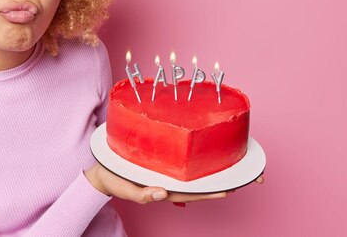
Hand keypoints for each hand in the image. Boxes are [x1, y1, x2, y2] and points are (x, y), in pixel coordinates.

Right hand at [84, 163, 264, 204]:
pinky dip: (198, 157)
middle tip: (245, 174)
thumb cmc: (114, 181)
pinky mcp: (162, 159)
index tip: (231, 188)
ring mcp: (168, 170)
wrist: (101, 171)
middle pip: (201, 182)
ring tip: (233, 162)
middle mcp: (171, 180)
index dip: (212, 191)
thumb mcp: (125, 189)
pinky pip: (184, 159)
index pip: (194, 192)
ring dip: (214, 168)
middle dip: (222, 179)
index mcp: (165, 188)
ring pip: (196, 172)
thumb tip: (161, 193)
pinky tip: (205, 151)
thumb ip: (142, 194)